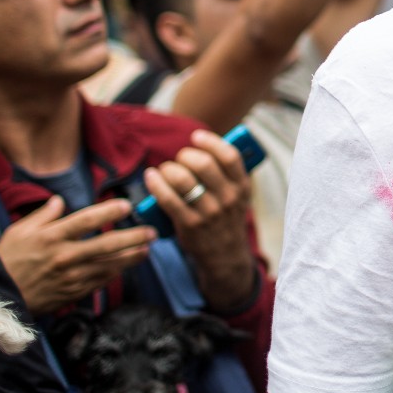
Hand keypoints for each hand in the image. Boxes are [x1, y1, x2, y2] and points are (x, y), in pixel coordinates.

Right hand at [0, 197, 154, 315]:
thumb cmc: (7, 260)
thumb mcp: (19, 231)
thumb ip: (43, 215)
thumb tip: (60, 201)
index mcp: (50, 237)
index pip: (85, 220)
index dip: (108, 212)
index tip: (127, 206)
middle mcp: (64, 256)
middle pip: (106, 244)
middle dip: (133, 237)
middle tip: (151, 232)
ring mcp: (70, 277)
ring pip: (109, 265)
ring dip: (131, 257)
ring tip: (147, 249)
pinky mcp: (73, 293)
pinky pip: (100, 281)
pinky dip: (116, 273)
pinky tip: (128, 266)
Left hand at [142, 129, 258, 312]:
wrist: (225, 255)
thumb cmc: (225, 218)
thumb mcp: (237, 196)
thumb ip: (226, 173)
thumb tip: (202, 145)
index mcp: (242, 186)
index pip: (230, 156)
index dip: (210, 141)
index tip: (196, 136)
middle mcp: (227, 198)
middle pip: (203, 164)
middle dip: (185, 156)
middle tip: (179, 160)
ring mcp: (209, 213)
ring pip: (183, 179)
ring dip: (169, 169)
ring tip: (165, 170)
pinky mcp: (189, 225)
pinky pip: (168, 199)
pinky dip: (156, 183)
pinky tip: (151, 176)